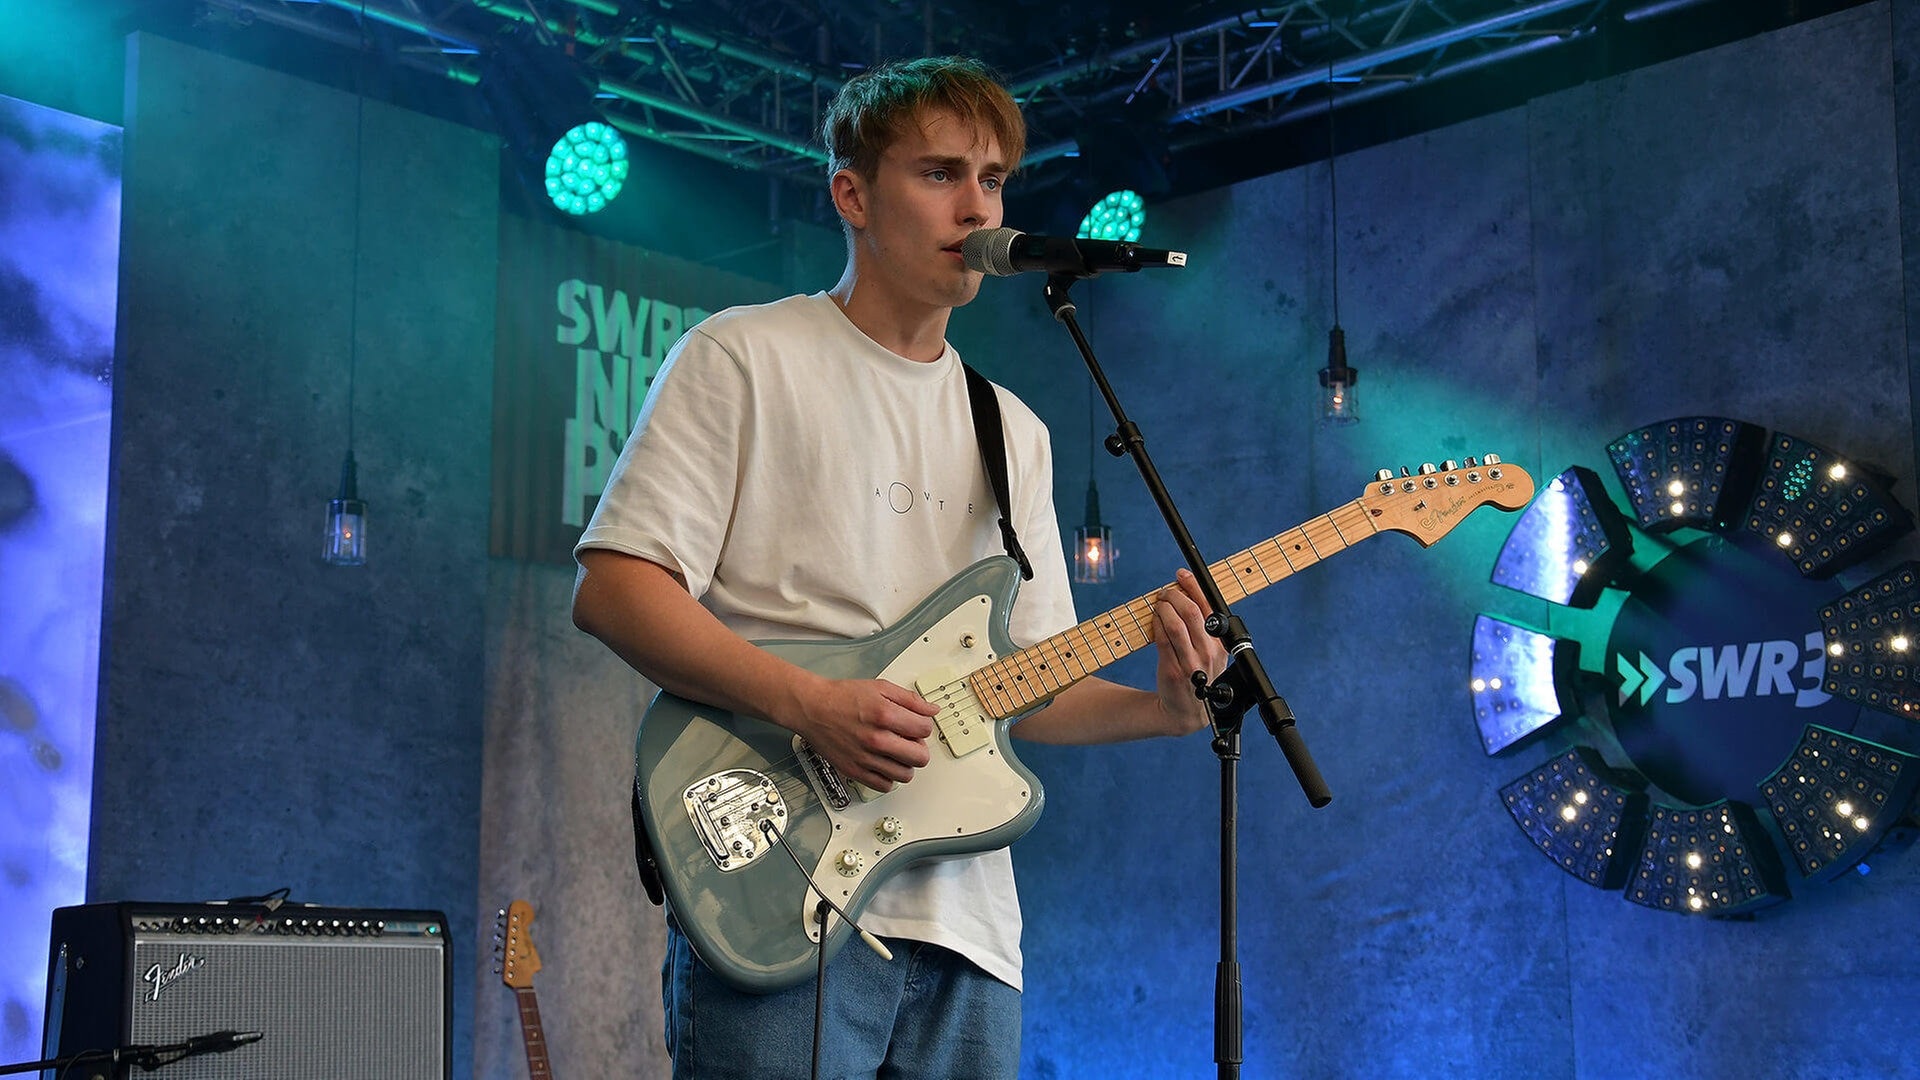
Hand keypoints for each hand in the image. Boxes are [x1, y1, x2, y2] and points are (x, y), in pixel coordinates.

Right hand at [788, 677, 938, 791]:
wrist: (812, 708)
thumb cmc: (842, 697)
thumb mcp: (880, 687)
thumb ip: (910, 700)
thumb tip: (931, 710)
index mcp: (885, 716)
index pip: (925, 729)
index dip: (924, 726)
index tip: (917, 725)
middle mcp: (877, 739)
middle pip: (920, 757)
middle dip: (919, 748)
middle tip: (910, 741)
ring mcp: (866, 758)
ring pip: (905, 775)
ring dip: (905, 764)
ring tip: (896, 753)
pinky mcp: (855, 771)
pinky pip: (885, 785)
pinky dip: (888, 777)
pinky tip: (883, 763)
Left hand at [1151, 569, 1227, 735]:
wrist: (1186, 711)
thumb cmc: (1198, 675)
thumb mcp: (1210, 653)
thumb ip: (1203, 628)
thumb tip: (1186, 593)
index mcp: (1221, 645)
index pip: (1209, 608)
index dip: (1194, 587)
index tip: (1182, 574)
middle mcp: (1208, 653)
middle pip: (1192, 613)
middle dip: (1176, 596)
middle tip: (1166, 591)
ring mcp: (1191, 663)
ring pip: (1176, 625)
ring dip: (1164, 608)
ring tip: (1159, 603)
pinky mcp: (1173, 670)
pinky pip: (1163, 640)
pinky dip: (1157, 624)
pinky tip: (1155, 619)